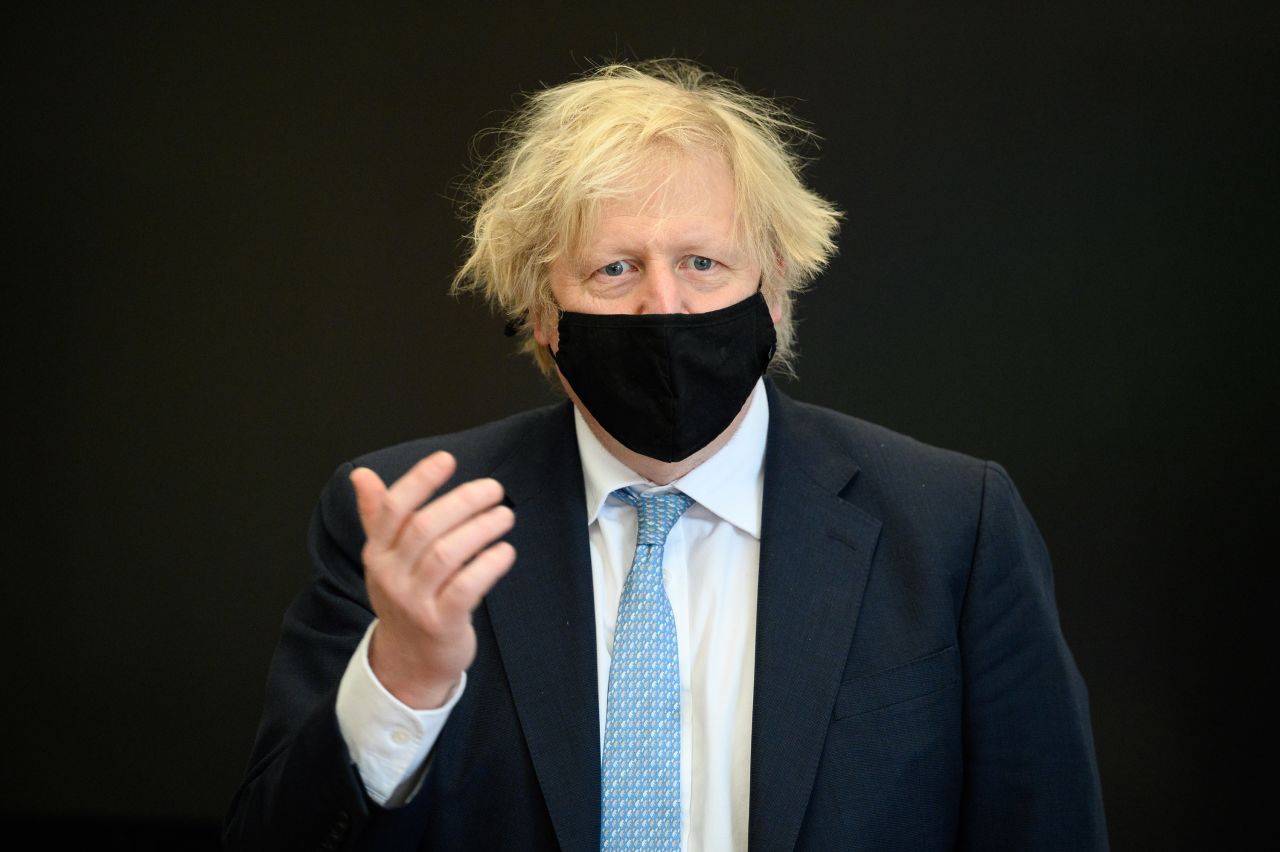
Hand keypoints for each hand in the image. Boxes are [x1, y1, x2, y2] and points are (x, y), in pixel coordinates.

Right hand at [350, 451, 515, 708]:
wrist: (408, 663)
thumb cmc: (406, 599)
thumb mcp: (386, 559)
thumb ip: (377, 515)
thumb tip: (360, 474)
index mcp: (377, 553)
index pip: (392, 508)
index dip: (420, 480)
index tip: (448, 459)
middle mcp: (390, 575)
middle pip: (425, 527)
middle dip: (463, 502)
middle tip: (494, 489)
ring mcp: (414, 601)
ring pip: (446, 554)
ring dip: (481, 529)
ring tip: (504, 516)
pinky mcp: (440, 624)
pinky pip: (465, 588)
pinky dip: (489, 565)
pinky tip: (506, 551)